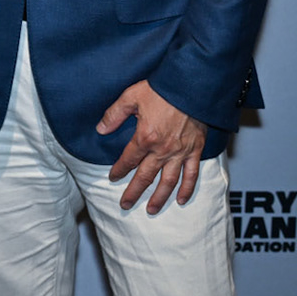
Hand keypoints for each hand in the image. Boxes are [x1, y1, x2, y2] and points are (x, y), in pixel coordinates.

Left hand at [97, 80, 206, 212]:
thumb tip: (100, 129)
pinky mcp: (195, 150)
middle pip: (145, 176)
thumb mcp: (131, 96)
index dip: (119, 170)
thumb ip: (114, 114)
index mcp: (145, 137)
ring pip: (168, 181)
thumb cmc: (162, 89)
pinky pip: (191, 174)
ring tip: (151, 209)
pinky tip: (181, 199)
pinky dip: (187, 188)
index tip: (113, 177)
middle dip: (134, 192)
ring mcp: (180, 152)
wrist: (191, 86)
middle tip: (125, 205)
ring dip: (159, 197)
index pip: (128, 160)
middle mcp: (163, 149)